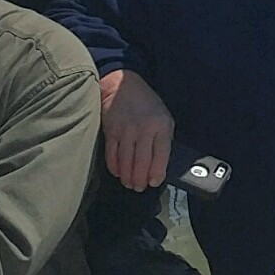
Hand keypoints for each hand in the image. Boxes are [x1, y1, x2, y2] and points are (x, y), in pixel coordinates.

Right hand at [98, 67, 174, 191]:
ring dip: (127, 178)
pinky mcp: (110, 132)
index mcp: (161, 126)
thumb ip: (163, 140)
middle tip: (139, 188)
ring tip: (129, 183)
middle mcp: (143, 129)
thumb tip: (159, 166)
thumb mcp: (164, 117)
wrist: (122, 86)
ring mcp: (125, 131)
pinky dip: (114, 168)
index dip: (157, 174)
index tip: (154, 182)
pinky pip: (112, 156)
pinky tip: (118, 172)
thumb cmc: (146, 105)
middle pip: (141, 163)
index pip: (161, 156)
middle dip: (140, 181)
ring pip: (126, 163)